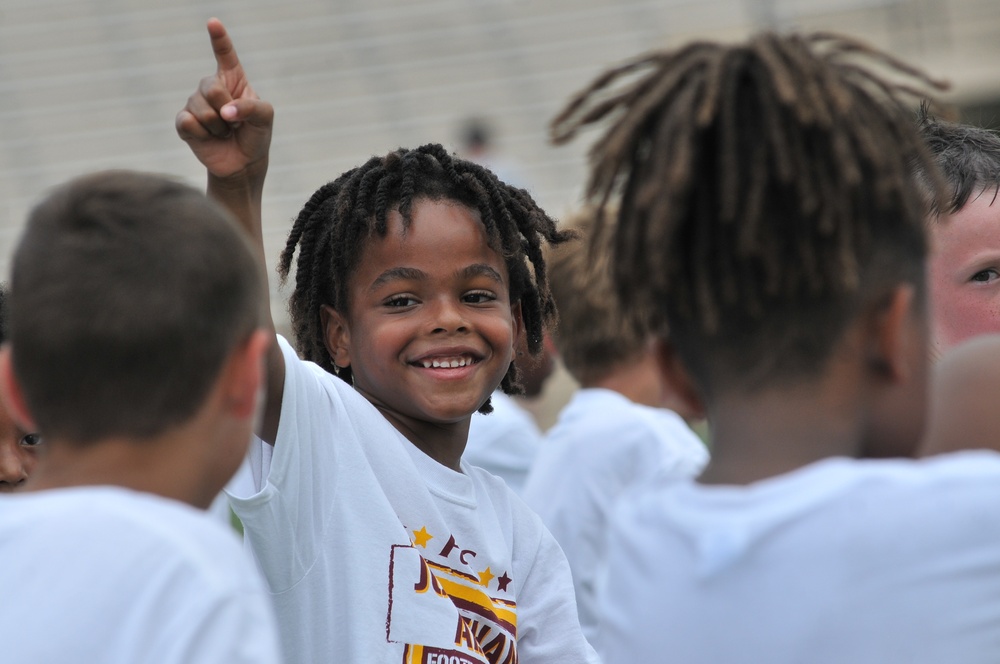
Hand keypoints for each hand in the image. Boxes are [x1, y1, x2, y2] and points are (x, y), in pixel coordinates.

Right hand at [175, 18, 272, 180]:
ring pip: (200, 107)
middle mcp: (212, 87)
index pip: (225, 54)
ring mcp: (196, 104)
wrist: (243, 164)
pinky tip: (209, 138)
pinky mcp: (184, 122)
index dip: (219, 38)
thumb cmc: (255, 136)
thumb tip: (225, 112)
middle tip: (235, 123)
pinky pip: (187, 122)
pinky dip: (202, 134)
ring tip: (225, 132)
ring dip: (218, 127)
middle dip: (226, 108)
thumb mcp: (265, 119)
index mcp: (233, 79)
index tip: (213, 22)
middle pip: (210, 86)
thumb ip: (252, 108)